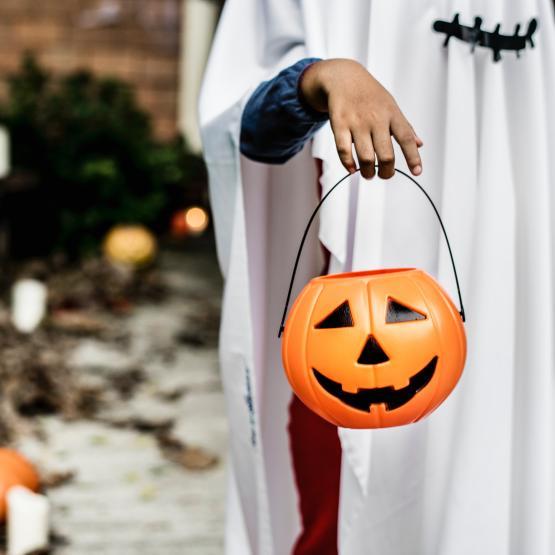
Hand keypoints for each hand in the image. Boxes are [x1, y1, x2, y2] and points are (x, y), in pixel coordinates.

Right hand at [300, 58, 422, 178]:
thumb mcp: (391, 106)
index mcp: (392, 114)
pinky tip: (352, 169)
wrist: (344, 77)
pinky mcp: (339, 125)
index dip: (413, 157)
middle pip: (386, 155)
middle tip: (384, 175)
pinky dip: (348, 164)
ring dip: (367, 172)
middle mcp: (376, 119)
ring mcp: (357, 122)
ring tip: (368, 174)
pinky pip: (344, 151)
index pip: (407, 139)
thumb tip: (420, 144)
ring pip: (366, 157)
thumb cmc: (370, 95)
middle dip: (386, 172)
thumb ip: (405, 127)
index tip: (417, 172)